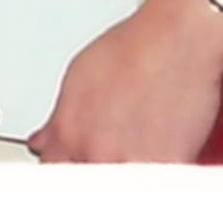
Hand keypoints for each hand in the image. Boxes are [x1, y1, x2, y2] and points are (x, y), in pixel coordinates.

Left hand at [27, 0, 222, 162]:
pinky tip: (157, 145)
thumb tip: (45, 141)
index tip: (71, 159)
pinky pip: (154, 181)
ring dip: (123, 166)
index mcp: (68, 133)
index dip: (64, 163)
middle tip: (110, 142)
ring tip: (136, 140)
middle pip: (84, 176)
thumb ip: (58, 120)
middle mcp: (95, 153)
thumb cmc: (134, 49)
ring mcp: (131, 164)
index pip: (52, 168)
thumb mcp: (78, 76)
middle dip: (93, 163)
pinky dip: (154, 168)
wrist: (178, 40)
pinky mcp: (168, 169)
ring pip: (118, 182)